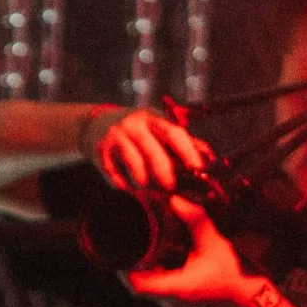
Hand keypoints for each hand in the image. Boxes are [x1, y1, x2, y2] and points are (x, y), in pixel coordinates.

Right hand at [83, 107, 213, 197]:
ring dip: (143, 181)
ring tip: (146, 186)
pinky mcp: (100, 152)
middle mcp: (134, 125)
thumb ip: (183, 143)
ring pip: (134, 163)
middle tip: (171, 188)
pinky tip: (127, 184)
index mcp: (153, 119)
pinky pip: (115, 174)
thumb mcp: (158, 129)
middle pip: (153, 149)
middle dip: (165, 172)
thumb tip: (210, 158)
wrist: (97, 124)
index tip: (198, 170)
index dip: (187, 152)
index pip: (174, 133)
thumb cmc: (138, 132)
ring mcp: (116, 137)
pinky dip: (124, 184)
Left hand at [126, 196, 263, 306]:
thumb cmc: (235, 270)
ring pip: (151, 286)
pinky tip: (163, 256)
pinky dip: (158, 273)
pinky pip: (162, 287)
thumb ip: (195, 219)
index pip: (138, 284)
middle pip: (141, 285)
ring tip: (146, 246)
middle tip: (133, 242)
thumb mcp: (214, 240)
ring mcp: (178, 301)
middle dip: (135, 265)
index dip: (126, 269)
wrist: (251, 292)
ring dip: (146, 269)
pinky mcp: (184, 298)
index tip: (123, 250)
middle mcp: (173, 297)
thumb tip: (175, 200)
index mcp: (177, 285)